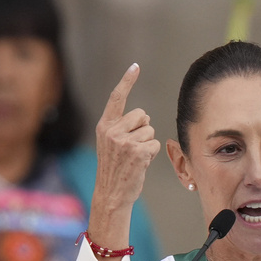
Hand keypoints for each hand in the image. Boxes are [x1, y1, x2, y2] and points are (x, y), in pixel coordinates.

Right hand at [88, 63, 159, 254]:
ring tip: (135, 158)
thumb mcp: (110, 144)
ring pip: (150, 130)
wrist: (111, 193)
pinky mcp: (137, 152)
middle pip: (142, 115)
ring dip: (148, 144)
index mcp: (104, 126)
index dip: (127, 81)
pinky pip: (155, 143)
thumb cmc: (115, 169)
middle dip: (143, 129)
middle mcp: (112, 131)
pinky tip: (140, 163)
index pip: (116, 98)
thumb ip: (121, 128)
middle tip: (132, 148)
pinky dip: (152, 153)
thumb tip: (144, 117)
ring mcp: (124, 141)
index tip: (135, 66)